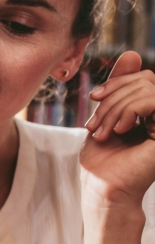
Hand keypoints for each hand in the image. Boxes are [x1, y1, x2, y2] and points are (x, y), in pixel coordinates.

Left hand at [82, 51, 154, 207]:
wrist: (105, 190)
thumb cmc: (103, 160)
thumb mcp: (106, 117)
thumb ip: (119, 88)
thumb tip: (133, 53)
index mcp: (152, 110)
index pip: (141, 77)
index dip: (116, 81)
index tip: (94, 97)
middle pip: (143, 79)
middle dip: (112, 97)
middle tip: (95, 125)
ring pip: (147, 87)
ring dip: (116, 107)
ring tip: (104, 132)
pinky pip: (152, 100)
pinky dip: (130, 110)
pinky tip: (120, 130)